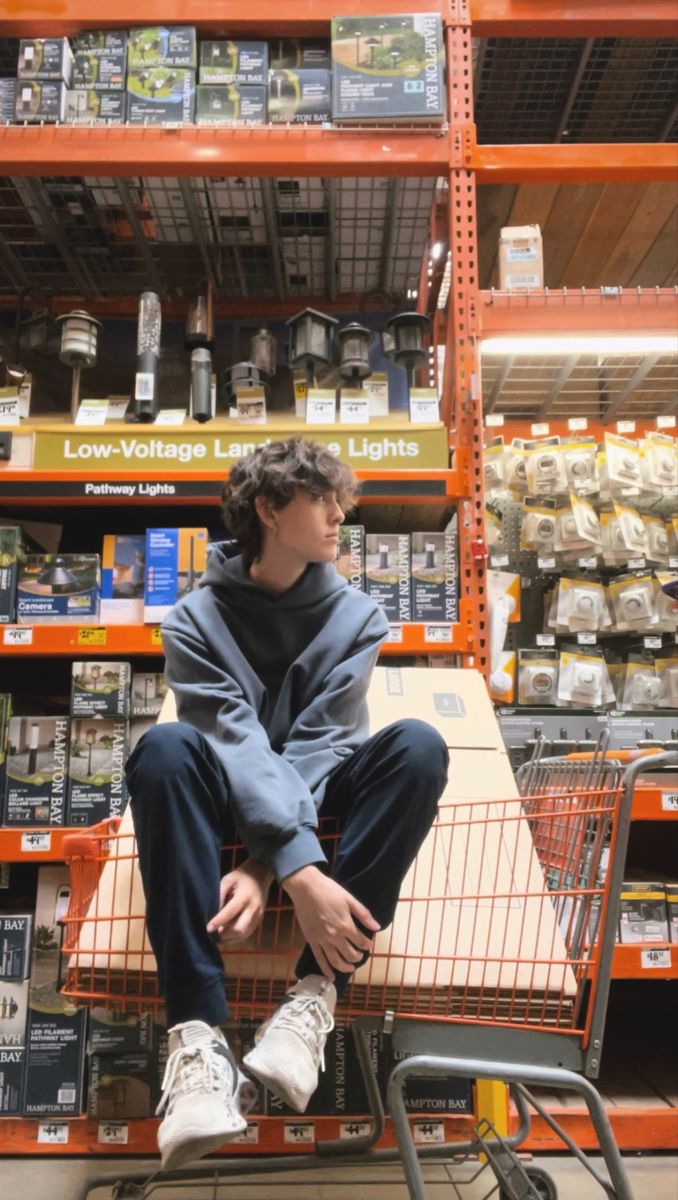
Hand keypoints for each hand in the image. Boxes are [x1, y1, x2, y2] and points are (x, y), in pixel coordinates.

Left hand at [207, 858, 272, 946]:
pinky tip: (227, 934)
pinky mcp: (259, 920)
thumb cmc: (241, 876)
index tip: (208, 929)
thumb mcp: (228, 880)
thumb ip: (220, 895)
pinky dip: (236, 937)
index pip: (230, 912)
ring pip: (243, 935)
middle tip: (213, 933)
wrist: (261, 874)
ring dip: (230, 938)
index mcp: (245, 896)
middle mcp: (254, 908)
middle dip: (225, 934)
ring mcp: (258, 916)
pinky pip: (247, 933)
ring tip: (218, 934)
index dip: (218, 922)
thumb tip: (212, 913)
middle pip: (239, 929)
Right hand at [282, 865, 379, 980]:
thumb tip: (376, 927)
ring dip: (345, 967)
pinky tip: (331, 977)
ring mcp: (322, 940)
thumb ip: (363, 914)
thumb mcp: (349, 899)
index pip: (361, 942)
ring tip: (351, 969)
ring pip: (336, 961)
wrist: (306, 888)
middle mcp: (335, 936)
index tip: (369, 945)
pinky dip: (326, 970)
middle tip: (360, 956)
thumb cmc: (329, 890)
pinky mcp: (311, 941)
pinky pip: (319, 959)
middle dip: (358, 957)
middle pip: (350, 954)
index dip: (367, 945)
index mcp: (346, 925)